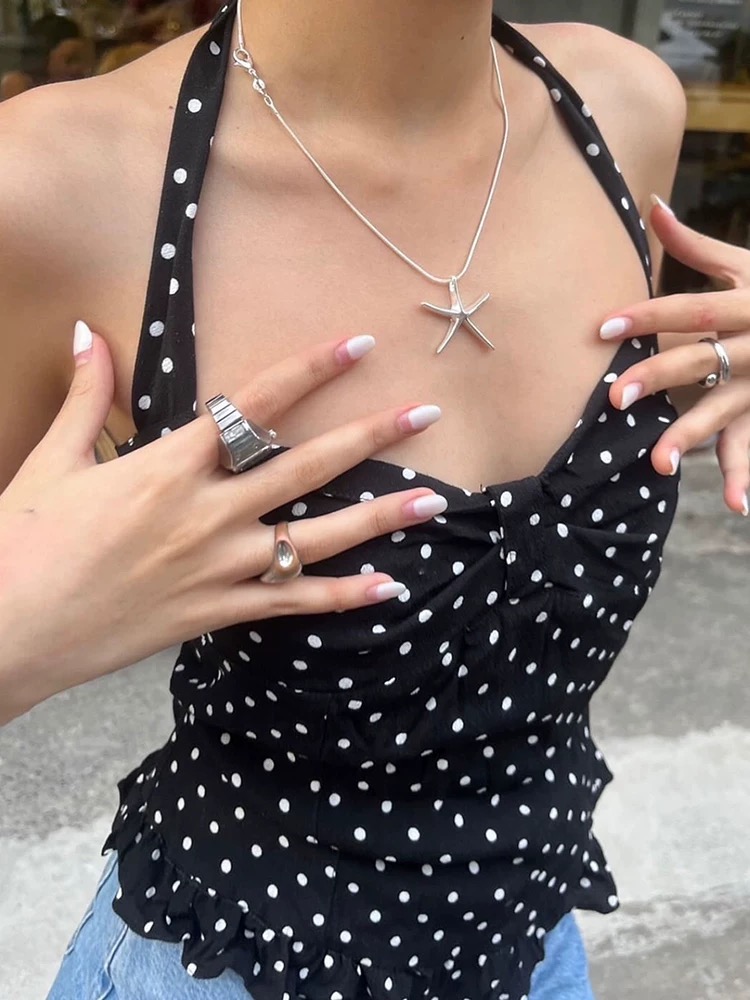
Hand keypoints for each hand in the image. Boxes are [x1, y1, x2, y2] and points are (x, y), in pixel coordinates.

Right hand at [0, 325, 445, 723]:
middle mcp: (206, 512)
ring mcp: (216, 567)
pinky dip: (341, 599)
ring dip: (379, 519)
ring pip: (314, 538)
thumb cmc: (22, 542)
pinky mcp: (214, 613)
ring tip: (434, 502)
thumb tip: (89, 331)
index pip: (254, 404)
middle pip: (306, 466)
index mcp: (168, 464)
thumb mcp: (53, 462)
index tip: (359, 345)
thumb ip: (85, 396)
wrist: (5, 630)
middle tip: (427, 412)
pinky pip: (291, 605)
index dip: (311, 369)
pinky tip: (388, 589)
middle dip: (371, 435)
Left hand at [598, 196, 749, 516]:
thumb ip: (695, 245)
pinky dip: (744, 475)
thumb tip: (650, 205)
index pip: (689, 308)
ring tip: (657, 464)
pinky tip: (735, 504)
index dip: (646, 316)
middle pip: (701, 361)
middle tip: (614, 398)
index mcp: (746, 302)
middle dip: (659, 378)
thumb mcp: (747, 265)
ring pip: (727, 411)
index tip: (602, 328)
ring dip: (693, 437)